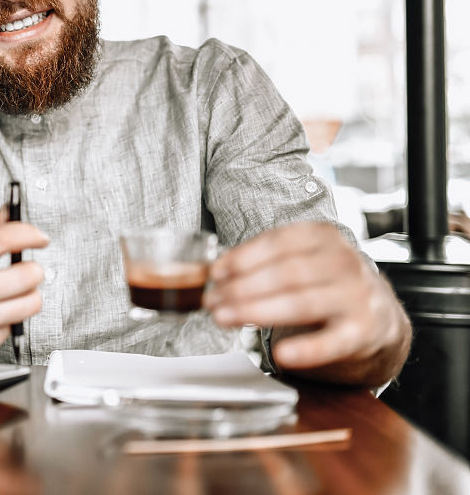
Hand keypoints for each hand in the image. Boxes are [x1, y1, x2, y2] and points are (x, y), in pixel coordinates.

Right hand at [0, 206, 48, 360]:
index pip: (2, 239)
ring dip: (29, 294)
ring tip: (15, 291)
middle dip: (34, 268)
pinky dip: (10, 317)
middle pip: (27, 274)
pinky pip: (16, 325)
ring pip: (31, 302)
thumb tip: (10, 211)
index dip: (29, 234)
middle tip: (28, 268)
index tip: (40, 237)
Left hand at [205, 222, 410, 385]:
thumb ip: (262, 262)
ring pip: (300, 302)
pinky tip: (281, 353)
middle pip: (285, 273)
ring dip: (256, 311)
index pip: (278, 242)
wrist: (378, 319)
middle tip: (213, 301)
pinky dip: (306, 349)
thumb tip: (214, 272)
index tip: (216, 273)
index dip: (242, 258)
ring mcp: (355, 296)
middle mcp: (343, 263)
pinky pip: (331, 342)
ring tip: (226, 318)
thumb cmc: (328, 285)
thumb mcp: (301, 261)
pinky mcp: (363, 331)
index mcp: (323, 238)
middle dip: (242, 288)